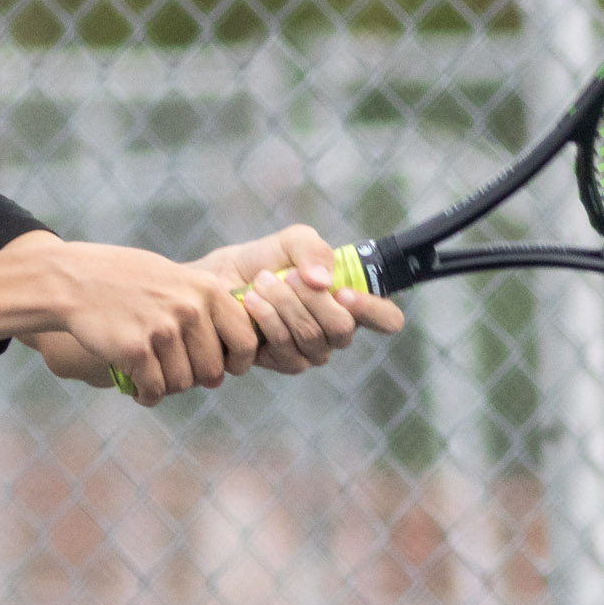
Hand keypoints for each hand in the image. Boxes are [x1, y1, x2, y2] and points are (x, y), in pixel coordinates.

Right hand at [51, 240, 258, 404]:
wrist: (74, 280)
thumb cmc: (125, 279)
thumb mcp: (174, 278)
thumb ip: (204, 307)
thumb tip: (229, 357)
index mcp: (207, 290)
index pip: (246, 340)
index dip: (238, 363)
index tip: (223, 369)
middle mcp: (189, 309)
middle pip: (212, 370)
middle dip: (195, 379)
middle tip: (176, 373)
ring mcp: (162, 330)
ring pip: (182, 384)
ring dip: (167, 387)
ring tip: (152, 375)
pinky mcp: (135, 350)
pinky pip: (154, 390)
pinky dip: (147, 396)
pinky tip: (138, 388)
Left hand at [194, 225, 404, 375]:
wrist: (217, 281)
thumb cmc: (262, 261)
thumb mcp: (291, 242)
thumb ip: (313, 250)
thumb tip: (325, 283)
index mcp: (350, 302)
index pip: (386, 319)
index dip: (373, 310)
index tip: (343, 292)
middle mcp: (336, 331)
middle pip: (343, 330)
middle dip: (311, 300)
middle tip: (286, 277)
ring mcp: (313, 350)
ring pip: (312, 337)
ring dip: (284, 306)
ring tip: (261, 283)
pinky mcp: (286, 362)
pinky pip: (286, 348)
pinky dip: (267, 319)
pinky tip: (250, 302)